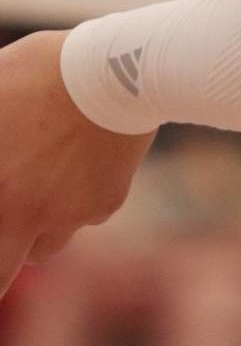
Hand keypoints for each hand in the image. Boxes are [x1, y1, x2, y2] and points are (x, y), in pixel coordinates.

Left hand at [0, 31, 155, 296]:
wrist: (123, 69)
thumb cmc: (45, 70)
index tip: (2, 209)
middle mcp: (19, 209)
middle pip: (0, 276)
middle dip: (2, 265)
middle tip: (8, 239)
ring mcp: (65, 213)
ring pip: (44, 248)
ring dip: (39, 229)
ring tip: (47, 183)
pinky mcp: (103, 205)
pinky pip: (87, 215)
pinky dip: (83, 197)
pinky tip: (89, 156)